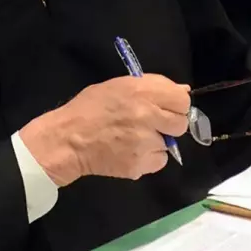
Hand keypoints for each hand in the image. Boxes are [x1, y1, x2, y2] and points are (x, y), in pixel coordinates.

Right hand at [19, 75, 189, 185]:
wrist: (67, 140)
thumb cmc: (89, 108)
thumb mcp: (119, 86)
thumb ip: (152, 86)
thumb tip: (183, 91)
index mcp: (141, 91)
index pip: (182, 100)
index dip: (176, 105)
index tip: (165, 108)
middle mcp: (147, 115)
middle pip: (181, 123)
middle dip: (169, 125)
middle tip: (151, 125)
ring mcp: (145, 141)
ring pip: (169, 144)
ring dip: (156, 142)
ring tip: (133, 139)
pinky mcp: (140, 164)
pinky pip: (158, 161)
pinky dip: (148, 158)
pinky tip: (130, 152)